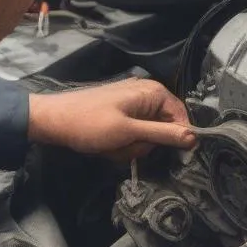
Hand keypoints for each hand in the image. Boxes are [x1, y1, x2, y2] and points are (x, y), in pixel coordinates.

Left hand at [28, 79, 194, 159]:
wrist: (52, 121)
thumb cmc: (90, 124)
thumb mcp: (129, 132)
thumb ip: (163, 134)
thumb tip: (195, 137)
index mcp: (153, 92)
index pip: (182, 119)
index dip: (176, 138)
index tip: (162, 153)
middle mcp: (147, 94)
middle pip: (164, 128)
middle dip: (145, 143)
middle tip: (125, 145)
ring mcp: (133, 104)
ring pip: (147, 135)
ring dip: (132, 146)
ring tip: (112, 145)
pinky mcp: (121, 114)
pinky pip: (134, 133)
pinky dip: (123, 143)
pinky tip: (107, 144)